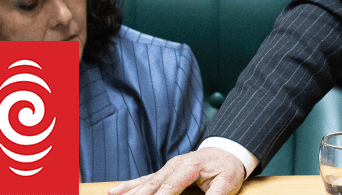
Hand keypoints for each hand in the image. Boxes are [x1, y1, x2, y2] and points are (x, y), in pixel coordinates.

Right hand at [108, 147, 245, 194]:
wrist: (227, 151)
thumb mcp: (227, 183)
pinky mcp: (164, 172)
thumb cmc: (227, 168)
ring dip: (129, 194)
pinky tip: (114, 192)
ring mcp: (167, 168)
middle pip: (152, 186)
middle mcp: (174, 165)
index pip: (170, 187)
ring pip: (144, 183)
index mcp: (189, 166)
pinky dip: (128, 186)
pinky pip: (143, 180)